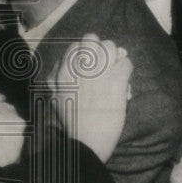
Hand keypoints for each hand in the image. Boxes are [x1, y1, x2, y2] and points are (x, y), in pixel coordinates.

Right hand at [48, 34, 131, 163]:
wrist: (87, 143)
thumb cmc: (71, 123)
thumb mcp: (54, 97)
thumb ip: (54, 77)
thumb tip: (62, 61)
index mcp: (64, 72)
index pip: (76, 45)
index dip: (86, 52)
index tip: (91, 63)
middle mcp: (80, 68)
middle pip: (93, 39)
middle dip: (100, 49)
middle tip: (105, 62)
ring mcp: (99, 74)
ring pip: (112, 47)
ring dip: (115, 57)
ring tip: (115, 69)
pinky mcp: (117, 83)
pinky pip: (126, 62)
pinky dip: (126, 70)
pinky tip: (123, 81)